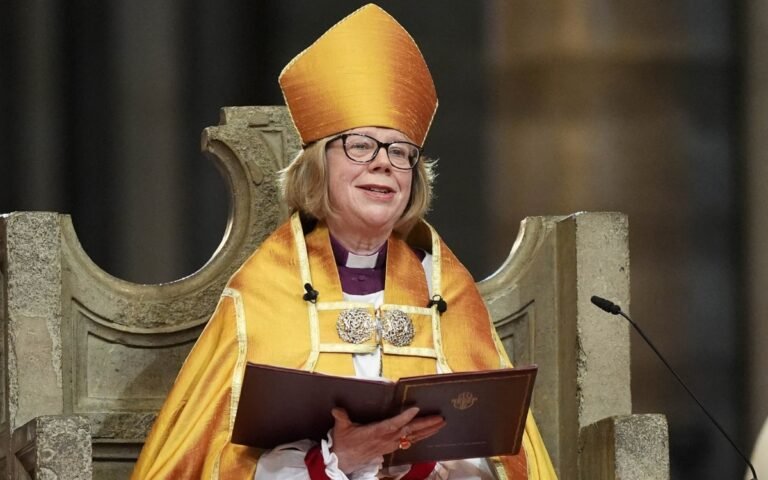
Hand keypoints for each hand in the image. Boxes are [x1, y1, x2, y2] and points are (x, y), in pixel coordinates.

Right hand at [329, 407, 444, 473]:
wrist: (343, 461)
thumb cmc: (343, 443)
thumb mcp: (341, 429)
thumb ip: (341, 417)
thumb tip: (337, 409)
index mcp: (376, 432)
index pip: (393, 423)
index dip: (405, 417)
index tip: (416, 409)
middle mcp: (387, 439)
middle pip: (410, 431)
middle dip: (426, 425)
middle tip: (441, 418)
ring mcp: (390, 444)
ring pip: (413, 437)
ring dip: (428, 431)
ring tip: (441, 424)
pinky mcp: (391, 448)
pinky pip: (409, 442)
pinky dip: (420, 437)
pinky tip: (428, 433)